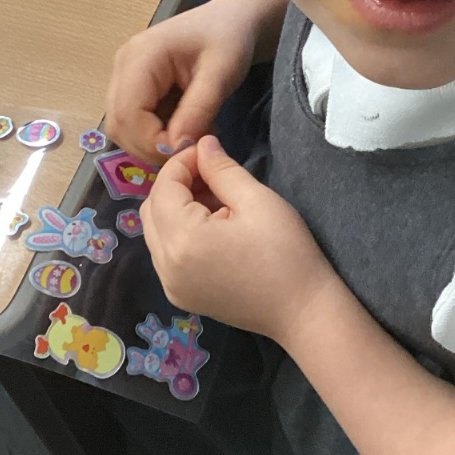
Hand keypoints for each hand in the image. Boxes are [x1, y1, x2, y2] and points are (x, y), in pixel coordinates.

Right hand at [105, 0, 285, 162]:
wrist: (230, 20)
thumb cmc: (228, 39)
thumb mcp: (221, 74)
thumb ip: (198, 110)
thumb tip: (176, 146)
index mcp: (141, 56)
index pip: (128, 114)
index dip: (153, 141)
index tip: (188, 150)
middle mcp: (123, 64)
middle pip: (119, 124)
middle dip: (151, 146)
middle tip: (190, 150)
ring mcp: (124, 74)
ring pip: (123, 126)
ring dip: (153, 142)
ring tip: (190, 137)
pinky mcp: (132, 84)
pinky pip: (133, 120)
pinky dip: (155, 133)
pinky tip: (183, 128)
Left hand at [143, 136, 334, 340]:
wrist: (303, 311)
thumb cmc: (285, 252)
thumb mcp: (257, 200)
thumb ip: (222, 169)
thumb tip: (203, 144)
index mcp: (182, 240)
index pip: (164, 187)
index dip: (182, 161)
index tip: (209, 150)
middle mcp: (165, 265)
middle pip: (151, 209)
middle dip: (175, 184)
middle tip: (211, 174)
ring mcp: (171, 285)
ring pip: (155, 232)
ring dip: (175, 208)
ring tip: (215, 200)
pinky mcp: (181, 296)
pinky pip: (166, 254)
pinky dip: (179, 233)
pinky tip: (213, 228)